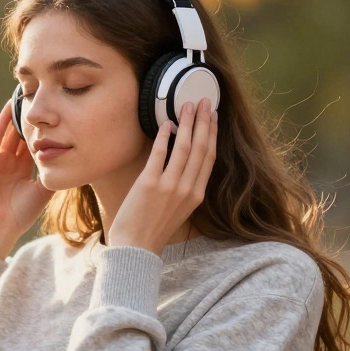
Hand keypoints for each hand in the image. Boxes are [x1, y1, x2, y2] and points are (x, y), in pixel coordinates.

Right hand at [0, 100, 54, 257]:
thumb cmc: (20, 215)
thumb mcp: (43, 192)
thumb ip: (53, 175)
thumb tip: (72, 160)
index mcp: (23, 171)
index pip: (34, 145)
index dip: (44, 131)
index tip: (56, 115)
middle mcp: (10, 163)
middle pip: (22, 135)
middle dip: (32, 119)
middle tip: (43, 98)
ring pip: (9, 132)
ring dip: (17, 114)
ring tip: (27, 95)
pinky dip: (3, 121)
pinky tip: (11, 106)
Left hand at [106, 98, 216, 255]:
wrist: (135, 249)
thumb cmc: (152, 230)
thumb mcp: (178, 210)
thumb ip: (184, 189)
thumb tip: (183, 165)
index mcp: (196, 195)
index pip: (209, 158)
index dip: (212, 134)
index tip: (213, 117)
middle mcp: (187, 189)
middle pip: (200, 148)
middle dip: (204, 122)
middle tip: (205, 101)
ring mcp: (169, 186)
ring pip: (184, 148)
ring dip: (187, 124)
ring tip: (187, 106)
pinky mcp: (149, 184)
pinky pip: (159, 155)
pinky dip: (164, 138)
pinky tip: (167, 124)